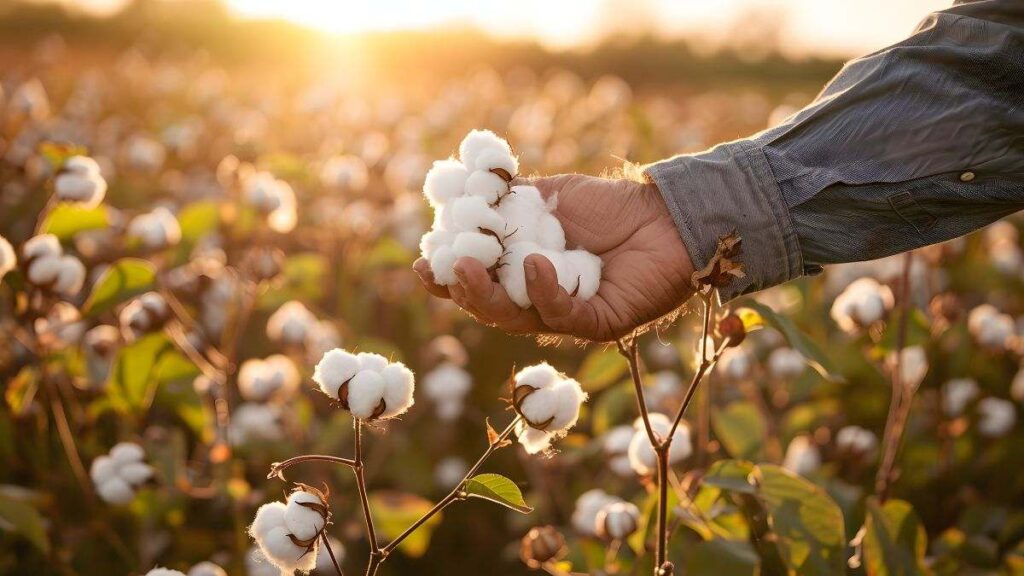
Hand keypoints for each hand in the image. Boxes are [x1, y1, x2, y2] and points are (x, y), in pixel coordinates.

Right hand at [413, 174, 693, 341]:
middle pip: (492, 309)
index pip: (478, 284)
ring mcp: (570, 315)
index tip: (422, 263)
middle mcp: (542, 300)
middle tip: (445, 267)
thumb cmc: (612, 205)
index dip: (447, 278)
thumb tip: (464, 193)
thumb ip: (508, 200)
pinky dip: (545, 290)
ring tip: (469, 268)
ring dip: (490, 297)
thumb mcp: (550, 196)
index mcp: (524, 274)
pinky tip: (535, 263)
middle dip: (463, 292)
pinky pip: (564, 316)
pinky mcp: (602, 323)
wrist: (667, 212)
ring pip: (519, 319)